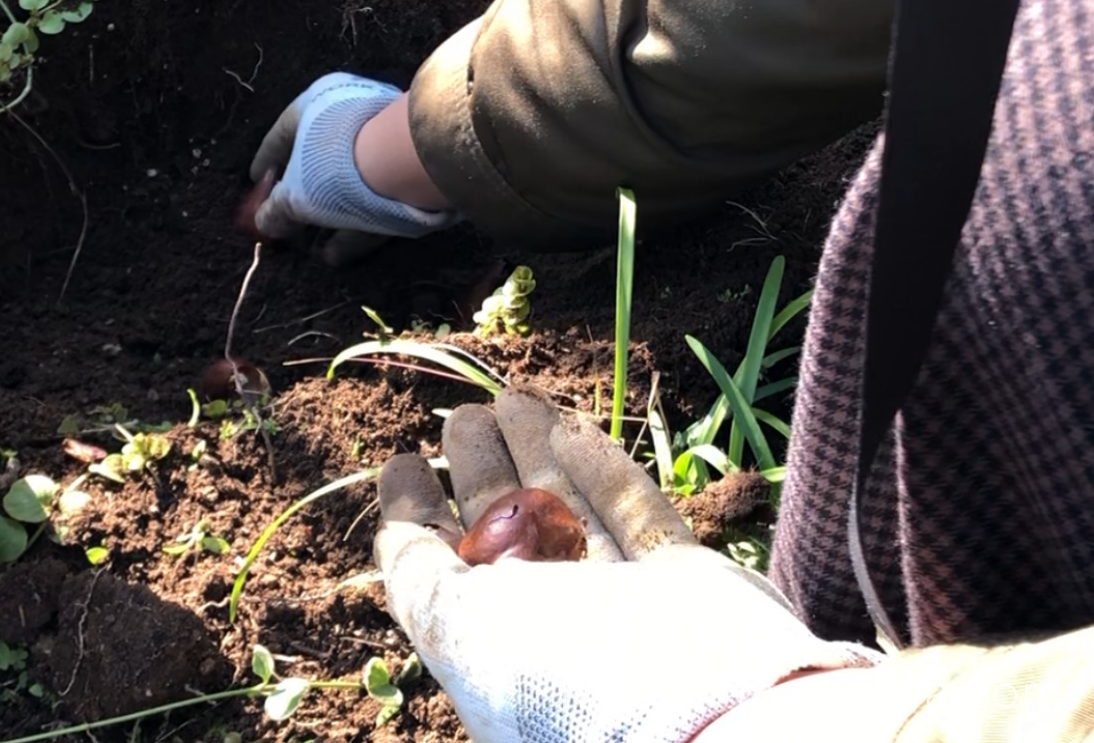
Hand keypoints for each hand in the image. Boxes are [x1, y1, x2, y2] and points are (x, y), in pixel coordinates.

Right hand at [248, 73, 457, 264]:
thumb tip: (264, 222)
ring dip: (328, 217)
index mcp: (320, 102)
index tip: (257, 181)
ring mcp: (384, 142)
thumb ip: (277, 210)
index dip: (266, 160)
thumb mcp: (295, 193)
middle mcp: (352, 114)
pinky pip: (372, 201)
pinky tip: (337, 255)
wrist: (406, 163)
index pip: (283, 130)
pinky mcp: (408, 172)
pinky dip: (353, 228)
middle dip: (302, 195)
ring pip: (348, 184)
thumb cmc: (335, 166)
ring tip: (311, 247)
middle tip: (286, 219)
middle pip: (318, 159)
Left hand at [374, 388, 878, 742]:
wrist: (710, 719)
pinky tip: (572, 429)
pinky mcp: (682, 580)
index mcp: (494, 645)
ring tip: (510, 397)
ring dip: (539, 453)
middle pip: (508, 530)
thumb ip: (420, 578)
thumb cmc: (568, 679)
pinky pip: (636, 515)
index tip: (403, 460)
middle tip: (465, 416)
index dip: (417, 512)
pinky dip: (604, 471)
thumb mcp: (461, 630)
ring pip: (571, 512)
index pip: (443, 567)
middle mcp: (555, 623)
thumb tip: (396, 531)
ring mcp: (622, 601)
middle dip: (481, 468)